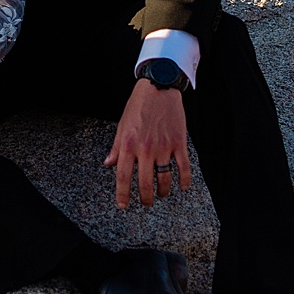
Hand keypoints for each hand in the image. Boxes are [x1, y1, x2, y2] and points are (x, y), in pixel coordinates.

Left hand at [107, 81, 194, 208]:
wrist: (158, 87)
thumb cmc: (138, 105)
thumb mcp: (122, 126)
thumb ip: (116, 147)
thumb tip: (109, 163)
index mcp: (128, 145)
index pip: (123, 176)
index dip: (122, 194)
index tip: (123, 205)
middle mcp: (145, 149)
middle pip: (144, 183)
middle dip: (145, 198)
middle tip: (146, 203)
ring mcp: (163, 147)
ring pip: (164, 179)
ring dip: (162, 191)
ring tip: (161, 194)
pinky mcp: (178, 143)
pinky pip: (183, 167)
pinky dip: (183, 180)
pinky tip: (182, 187)